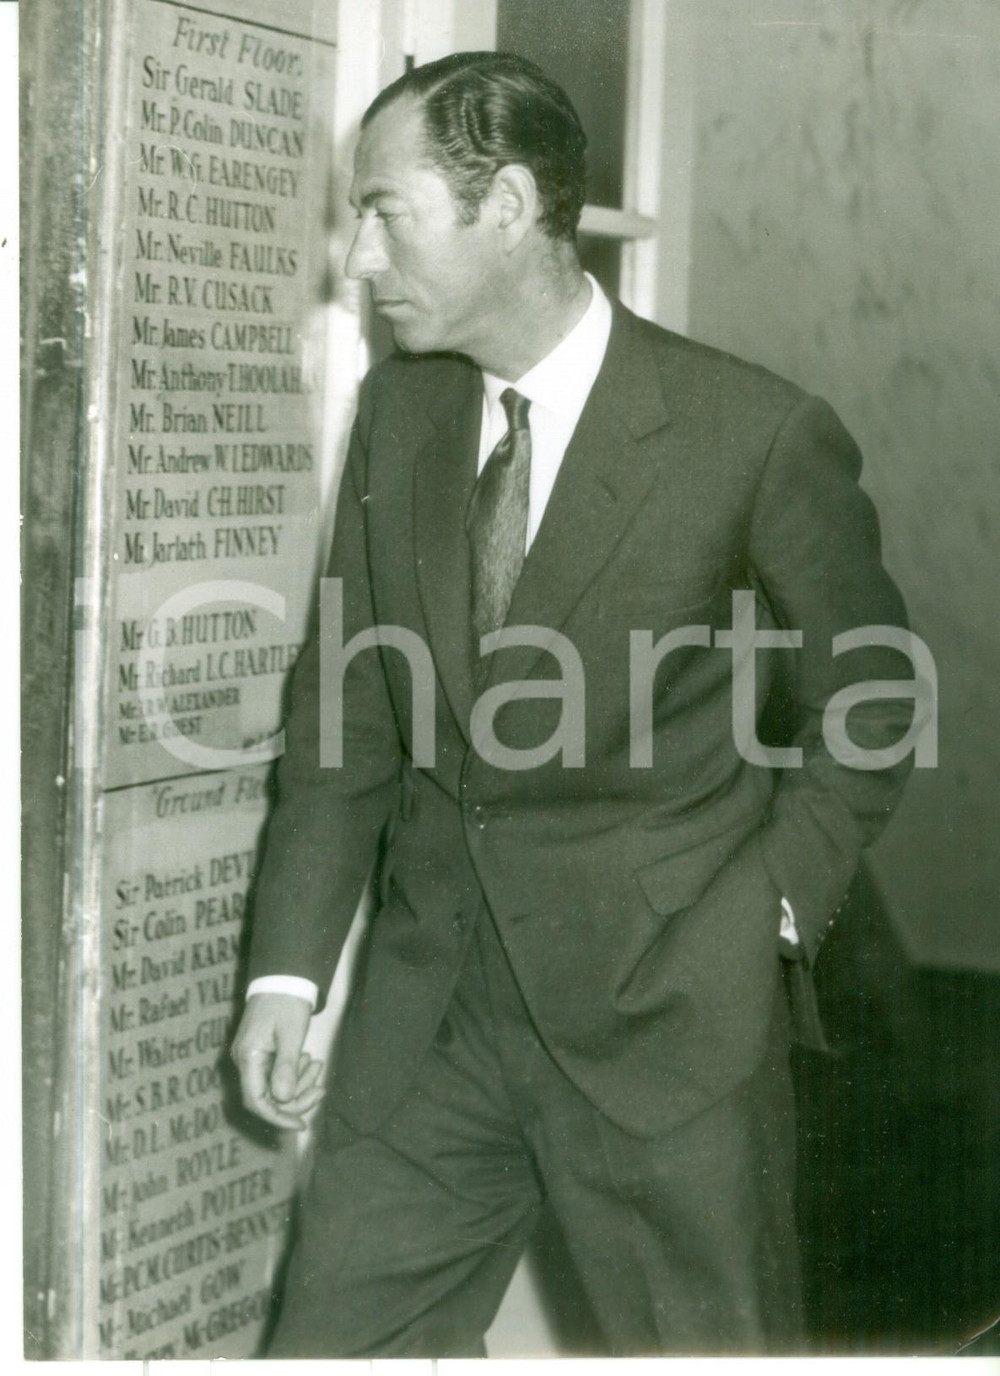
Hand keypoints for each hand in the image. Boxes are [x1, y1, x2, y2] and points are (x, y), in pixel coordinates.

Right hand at [231, 992, 324, 1129]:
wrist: (283, 978)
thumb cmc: (287, 1002)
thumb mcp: (291, 1034)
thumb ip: (286, 1067)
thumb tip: (284, 1099)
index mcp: (248, 1057)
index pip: (257, 1102)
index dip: (278, 1117)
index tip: (301, 1125)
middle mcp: (245, 1061)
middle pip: (268, 1099)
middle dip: (296, 1098)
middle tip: (321, 1088)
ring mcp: (252, 1058)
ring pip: (274, 1088)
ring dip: (299, 1084)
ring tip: (318, 1066)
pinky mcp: (261, 1054)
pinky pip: (276, 1075)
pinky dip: (294, 1074)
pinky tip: (308, 1061)